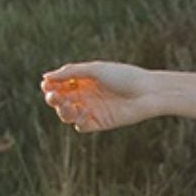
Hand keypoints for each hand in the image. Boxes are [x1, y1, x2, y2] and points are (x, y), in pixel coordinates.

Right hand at [40, 62, 157, 132]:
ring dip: (62, 111)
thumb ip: (71, 72)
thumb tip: (46, 77)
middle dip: (53, 98)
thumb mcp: (96, 70)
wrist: (149, 92)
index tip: (48, 84)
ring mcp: (93, 110)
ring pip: (67, 114)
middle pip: (60, 100)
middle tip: (55, 96)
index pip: (59, 85)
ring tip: (68, 105)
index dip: (50, 86)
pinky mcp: (101, 123)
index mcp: (83, 81)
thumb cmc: (125, 76)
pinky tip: (84, 112)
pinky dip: (78, 121)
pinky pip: (81, 126)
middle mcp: (86, 96)